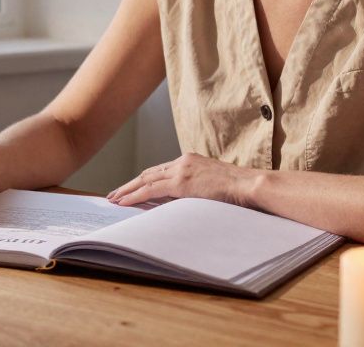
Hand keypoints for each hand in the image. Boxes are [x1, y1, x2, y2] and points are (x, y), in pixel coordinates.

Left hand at [106, 152, 257, 207]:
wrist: (250, 185)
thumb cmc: (239, 190)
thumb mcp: (213, 185)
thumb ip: (197, 188)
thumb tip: (185, 202)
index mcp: (190, 161)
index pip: (160, 170)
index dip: (143, 180)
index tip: (131, 188)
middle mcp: (182, 162)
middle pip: (148, 173)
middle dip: (130, 184)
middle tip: (114, 194)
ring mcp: (181, 170)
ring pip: (145, 180)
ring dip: (127, 190)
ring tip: (114, 199)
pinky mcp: (181, 182)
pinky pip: (151, 190)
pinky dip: (134, 196)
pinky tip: (124, 202)